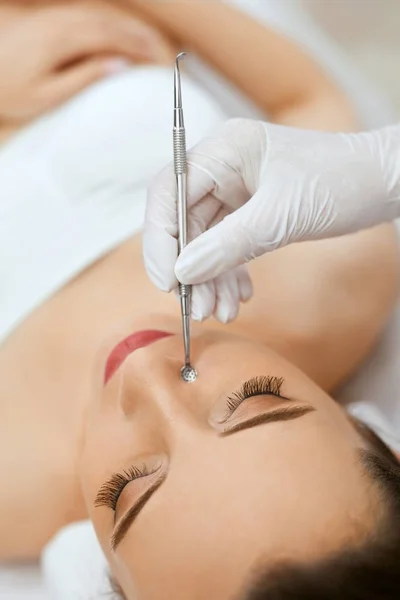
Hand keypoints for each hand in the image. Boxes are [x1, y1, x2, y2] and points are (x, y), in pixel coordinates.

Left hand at [0, 2, 173, 124]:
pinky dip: (110, 25)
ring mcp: (55, 17)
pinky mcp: (49, 19)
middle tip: (164, 53)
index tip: (161, 61)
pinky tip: (119, 36)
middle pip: (111, 23)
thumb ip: (84, 78)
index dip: (140, 48)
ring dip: (128, 28)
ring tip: (149, 44)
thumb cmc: (7, 88)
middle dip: (141, 36)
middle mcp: (61, 22)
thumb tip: (119, 66)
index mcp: (64, 40)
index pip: (113, 38)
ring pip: (101, 16)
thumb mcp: (46, 95)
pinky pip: (88, 16)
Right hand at [143, 118, 399, 321]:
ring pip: (203, 240)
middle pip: (183, 222)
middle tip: (197, 308)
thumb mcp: (282, 216)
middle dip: (190, 269)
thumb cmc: (340, 182)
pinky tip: (241, 296)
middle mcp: (223, 166)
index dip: (160, 239)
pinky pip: (225, 245)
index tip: (169, 283)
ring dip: (209, 279)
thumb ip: (229, 245)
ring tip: (222, 310)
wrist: (382, 183)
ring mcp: (235, 189)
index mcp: (224, 149)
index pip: (169, 192)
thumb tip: (183, 273)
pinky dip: (229, 273)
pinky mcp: (248, 210)